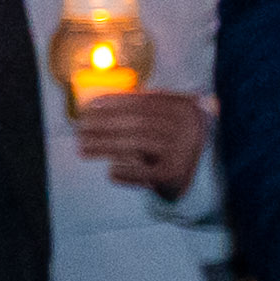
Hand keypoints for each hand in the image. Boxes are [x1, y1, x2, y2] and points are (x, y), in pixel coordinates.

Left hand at [70, 86, 213, 196]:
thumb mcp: (163, 121)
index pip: (143, 102)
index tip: (89, 106)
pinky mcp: (175, 174)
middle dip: (103, 124)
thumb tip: (95, 101)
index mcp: (185, 108)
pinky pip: (141, 171)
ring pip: (135, 144)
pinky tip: (110, 172)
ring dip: (103, 145)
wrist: (199, 178)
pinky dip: (124, 171)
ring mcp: (183, 151)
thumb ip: (139, 108)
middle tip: (79, 128)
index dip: (113, 102)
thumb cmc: (171, 144)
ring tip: (82, 148)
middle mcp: (187, 127)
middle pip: (136, 122)